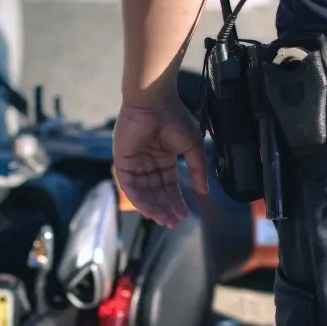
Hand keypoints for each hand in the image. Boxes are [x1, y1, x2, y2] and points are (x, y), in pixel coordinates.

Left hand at [112, 98, 208, 226]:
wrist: (154, 102)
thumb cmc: (174, 118)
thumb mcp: (191, 146)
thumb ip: (197, 169)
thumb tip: (204, 192)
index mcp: (163, 158)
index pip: (169, 185)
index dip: (176, 200)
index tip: (184, 215)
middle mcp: (148, 162)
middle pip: (156, 191)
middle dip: (165, 207)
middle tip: (173, 223)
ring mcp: (134, 162)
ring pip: (143, 192)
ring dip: (153, 207)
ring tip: (163, 219)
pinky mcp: (122, 161)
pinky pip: (129, 185)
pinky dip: (139, 199)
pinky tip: (150, 210)